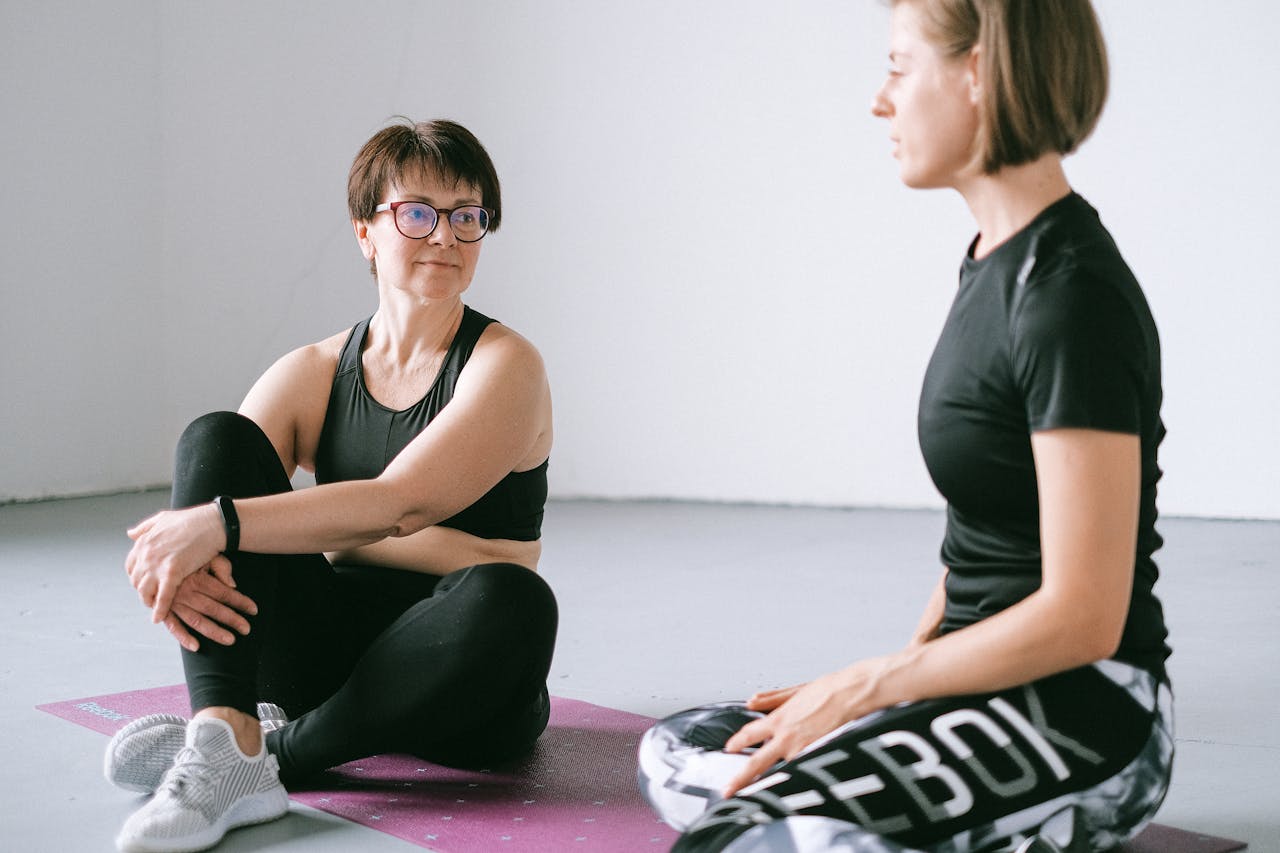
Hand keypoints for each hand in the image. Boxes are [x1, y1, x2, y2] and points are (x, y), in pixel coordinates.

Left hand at [126, 503, 224, 623]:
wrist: (213, 523)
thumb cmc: (193, 520)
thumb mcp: (163, 518)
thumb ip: (145, 527)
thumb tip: (129, 534)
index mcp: (143, 542)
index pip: (131, 566)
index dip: (138, 576)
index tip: (146, 582)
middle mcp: (145, 554)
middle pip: (137, 581)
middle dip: (143, 590)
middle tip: (152, 597)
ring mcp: (157, 564)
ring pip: (145, 591)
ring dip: (149, 602)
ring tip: (156, 609)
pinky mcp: (172, 573)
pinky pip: (162, 597)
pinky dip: (160, 609)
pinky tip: (158, 618)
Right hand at [163, 556, 257, 651]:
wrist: (155, 557)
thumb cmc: (187, 557)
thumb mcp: (205, 555)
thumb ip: (221, 567)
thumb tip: (233, 585)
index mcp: (197, 578)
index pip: (224, 593)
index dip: (240, 602)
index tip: (254, 610)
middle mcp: (185, 592)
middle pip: (213, 609)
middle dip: (232, 620)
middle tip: (247, 629)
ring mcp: (173, 603)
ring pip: (196, 620)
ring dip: (214, 632)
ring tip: (230, 640)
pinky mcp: (162, 610)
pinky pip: (173, 626)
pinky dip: (182, 637)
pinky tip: (196, 647)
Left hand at [721, 657, 892, 796]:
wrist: (851, 695)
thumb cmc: (828, 691)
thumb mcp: (794, 691)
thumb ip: (771, 699)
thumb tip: (752, 701)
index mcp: (779, 719)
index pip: (749, 734)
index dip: (736, 742)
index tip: (729, 748)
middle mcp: (786, 737)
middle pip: (756, 762)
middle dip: (740, 779)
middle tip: (729, 789)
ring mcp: (801, 750)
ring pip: (780, 771)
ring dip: (771, 780)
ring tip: (760, 793)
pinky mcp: (816, 757)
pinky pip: (801, 772)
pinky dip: (794, 778)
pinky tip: (790, 787)